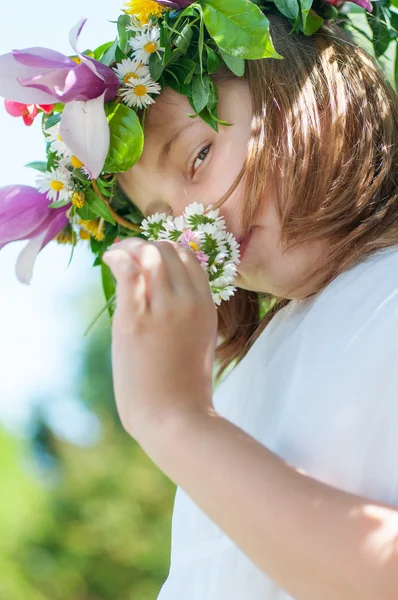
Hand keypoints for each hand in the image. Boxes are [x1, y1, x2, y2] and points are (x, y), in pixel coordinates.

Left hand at [102, 237, 217, 444]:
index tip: (148, 257)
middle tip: (128, 257)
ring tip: (117, 258)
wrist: (174, 417)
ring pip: (150, 253)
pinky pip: (129, 270)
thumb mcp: (198, 340)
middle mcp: (188, 300)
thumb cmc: (184, 385)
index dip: (167, 250)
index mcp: (206, 305)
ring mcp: (164, 308)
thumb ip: (188, 312)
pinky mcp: (136, 319)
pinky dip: (117, 256)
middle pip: (168, 249)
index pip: (190, 256)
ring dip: (130, 248)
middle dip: (146, 247)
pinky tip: (110, 259)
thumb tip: (163, 288)